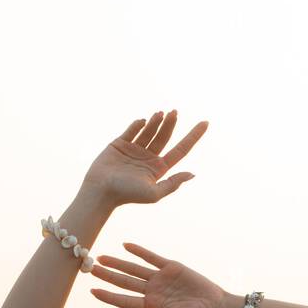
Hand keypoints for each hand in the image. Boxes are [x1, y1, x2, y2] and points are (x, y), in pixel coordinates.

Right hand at [83, 109, 207, 206]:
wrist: (101, 191)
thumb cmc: (127, 194)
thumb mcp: (154, 193)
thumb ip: (172, 184)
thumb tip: (192, 174)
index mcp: (158, 169)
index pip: (180, 150)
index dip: (193, 137)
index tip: (206, 123)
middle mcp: (148, 158)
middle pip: (165, 137)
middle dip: (171, 124)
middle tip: (175, 112)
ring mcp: (134, 150)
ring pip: (149, 131)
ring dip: (156, 122)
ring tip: (161, 114)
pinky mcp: (119, 144)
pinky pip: (131, 131)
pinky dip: (138, 124)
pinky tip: (143, 121)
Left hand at [89, 242, 225, 307]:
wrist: (214, 305)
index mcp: (150, 306)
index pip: (123, 300)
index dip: (107, 296)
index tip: (92, 290)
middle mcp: (151, 291)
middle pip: (124, 282)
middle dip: (107, 276)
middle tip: (90, 268)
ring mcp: (159, 278)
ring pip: (133, 269)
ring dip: (117, 263)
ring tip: (100, 257)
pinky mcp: (170, 267)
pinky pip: (151, 257)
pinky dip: (139, 251)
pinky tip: (126, 245)